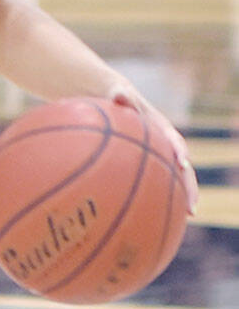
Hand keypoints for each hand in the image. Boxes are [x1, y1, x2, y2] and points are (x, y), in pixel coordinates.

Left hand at [107, 85, 198, 213]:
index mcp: (161, 127)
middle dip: (188, 185)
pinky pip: (159, 181)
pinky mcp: (153, 163)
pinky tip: (157, 214)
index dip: (179, 151)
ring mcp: (161, 155)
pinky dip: (161, 195)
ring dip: (183, 194)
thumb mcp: (118, 96)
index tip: (182, 163)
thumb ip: (121, 97)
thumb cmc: (117, 101)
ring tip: (188, 214)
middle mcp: (166, 144)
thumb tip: (118, 93)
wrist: (120, 102)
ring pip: (175, 177)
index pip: (174, 140)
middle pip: (182, 167)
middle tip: (191, 206)